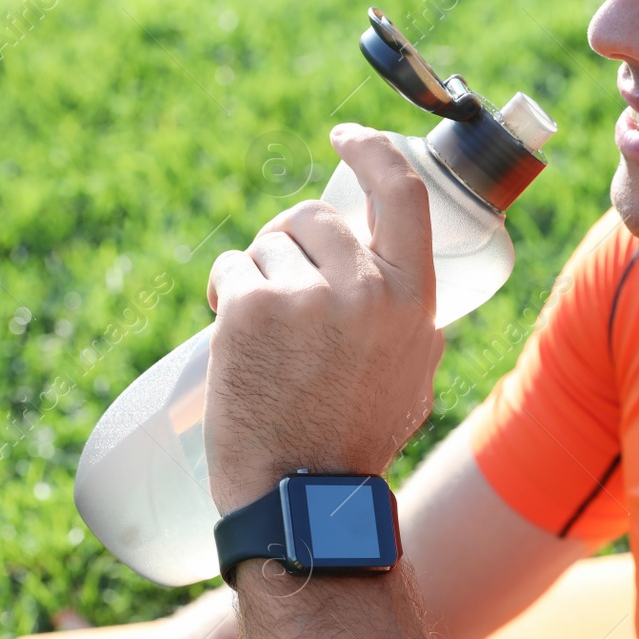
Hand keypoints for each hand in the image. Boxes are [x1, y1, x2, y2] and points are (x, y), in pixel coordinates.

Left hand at [204, 123, 444, 511]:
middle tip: (280, 294)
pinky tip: (232, 339)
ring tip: (264, 336)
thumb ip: (408, 319)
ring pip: (268, 244)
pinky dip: (223, 294)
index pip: (401, 194)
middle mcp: (368, 289)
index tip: (346, 138)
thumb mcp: (413, 373)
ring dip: (257, 275)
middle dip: (290, 244)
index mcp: (415, 300)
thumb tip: (390, 275)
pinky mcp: (251, 309)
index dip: (372, 151)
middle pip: (315, 217)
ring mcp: (308, 296)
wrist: (303, 499)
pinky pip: (230, 270)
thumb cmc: (354, 441)